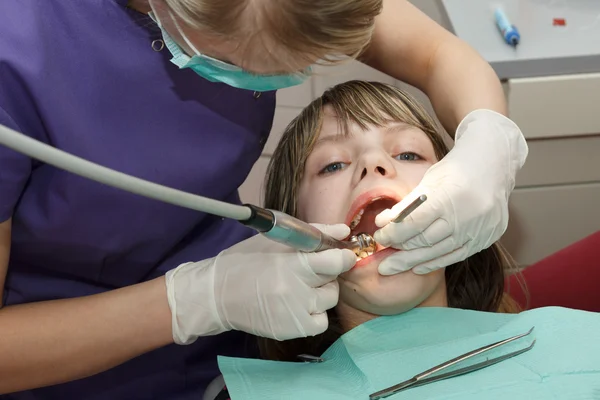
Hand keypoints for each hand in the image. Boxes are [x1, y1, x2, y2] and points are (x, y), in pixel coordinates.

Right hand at [164, 224, 355, 343]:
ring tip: (300, 287)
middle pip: (333, 280)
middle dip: (326, 272)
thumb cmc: (246, 261)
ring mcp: (295, 313)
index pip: (335, 262)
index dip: (341, 257)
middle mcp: (296, 291)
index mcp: (292, 265)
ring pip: (329, 300)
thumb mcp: (275, 241)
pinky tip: (299, 304)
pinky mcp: (292, 330)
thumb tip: (344, 230)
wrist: (217, 295)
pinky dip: (315, 313)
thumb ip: (314, 233)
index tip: (337, 255)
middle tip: (307, 269)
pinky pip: (321, 322)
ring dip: (321, 292)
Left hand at [373, 109, 527, 274]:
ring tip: (393, 267)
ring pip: (439, 252)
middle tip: (381, 258)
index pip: (413, 223)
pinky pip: (456, 256)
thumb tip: (382, 223)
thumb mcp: (428, 181)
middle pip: (425, 241)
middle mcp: (465, 217)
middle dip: (399, 250)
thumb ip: (405, 205)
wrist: (494, 165)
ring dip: (412, 261)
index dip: (392, 233)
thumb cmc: (456, 170)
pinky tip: (417, 266)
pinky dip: (435, 262)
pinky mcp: (486, 239)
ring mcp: (478, 230)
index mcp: (448, 197)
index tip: (378, 237)